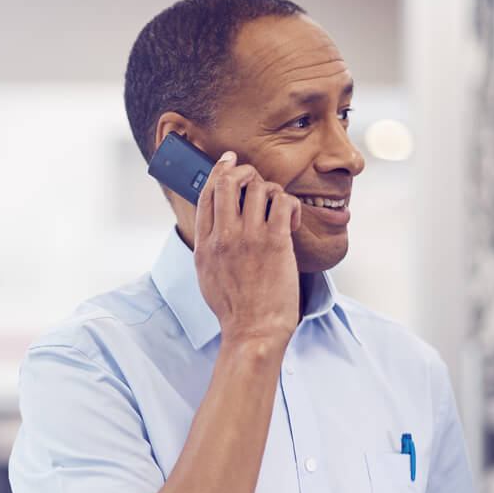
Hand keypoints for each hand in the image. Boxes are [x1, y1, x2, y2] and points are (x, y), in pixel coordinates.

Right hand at [192, 150, 302, 346]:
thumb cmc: (234, 308)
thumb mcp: (207, 274)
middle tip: (256, 178)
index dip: (219, 170)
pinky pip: (283, 202)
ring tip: (277, 208)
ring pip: (259, 187)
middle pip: (229, 181)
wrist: (254, 331)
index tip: (229, 161)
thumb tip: (215, 220)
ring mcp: (249, 238)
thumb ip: (209, 244)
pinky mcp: (275, 242)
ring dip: (272, 191)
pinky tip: (289, 222)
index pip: (206, 193)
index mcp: (204, 244)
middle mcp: (223, 237)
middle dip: (244, 171)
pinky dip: (289, 206)